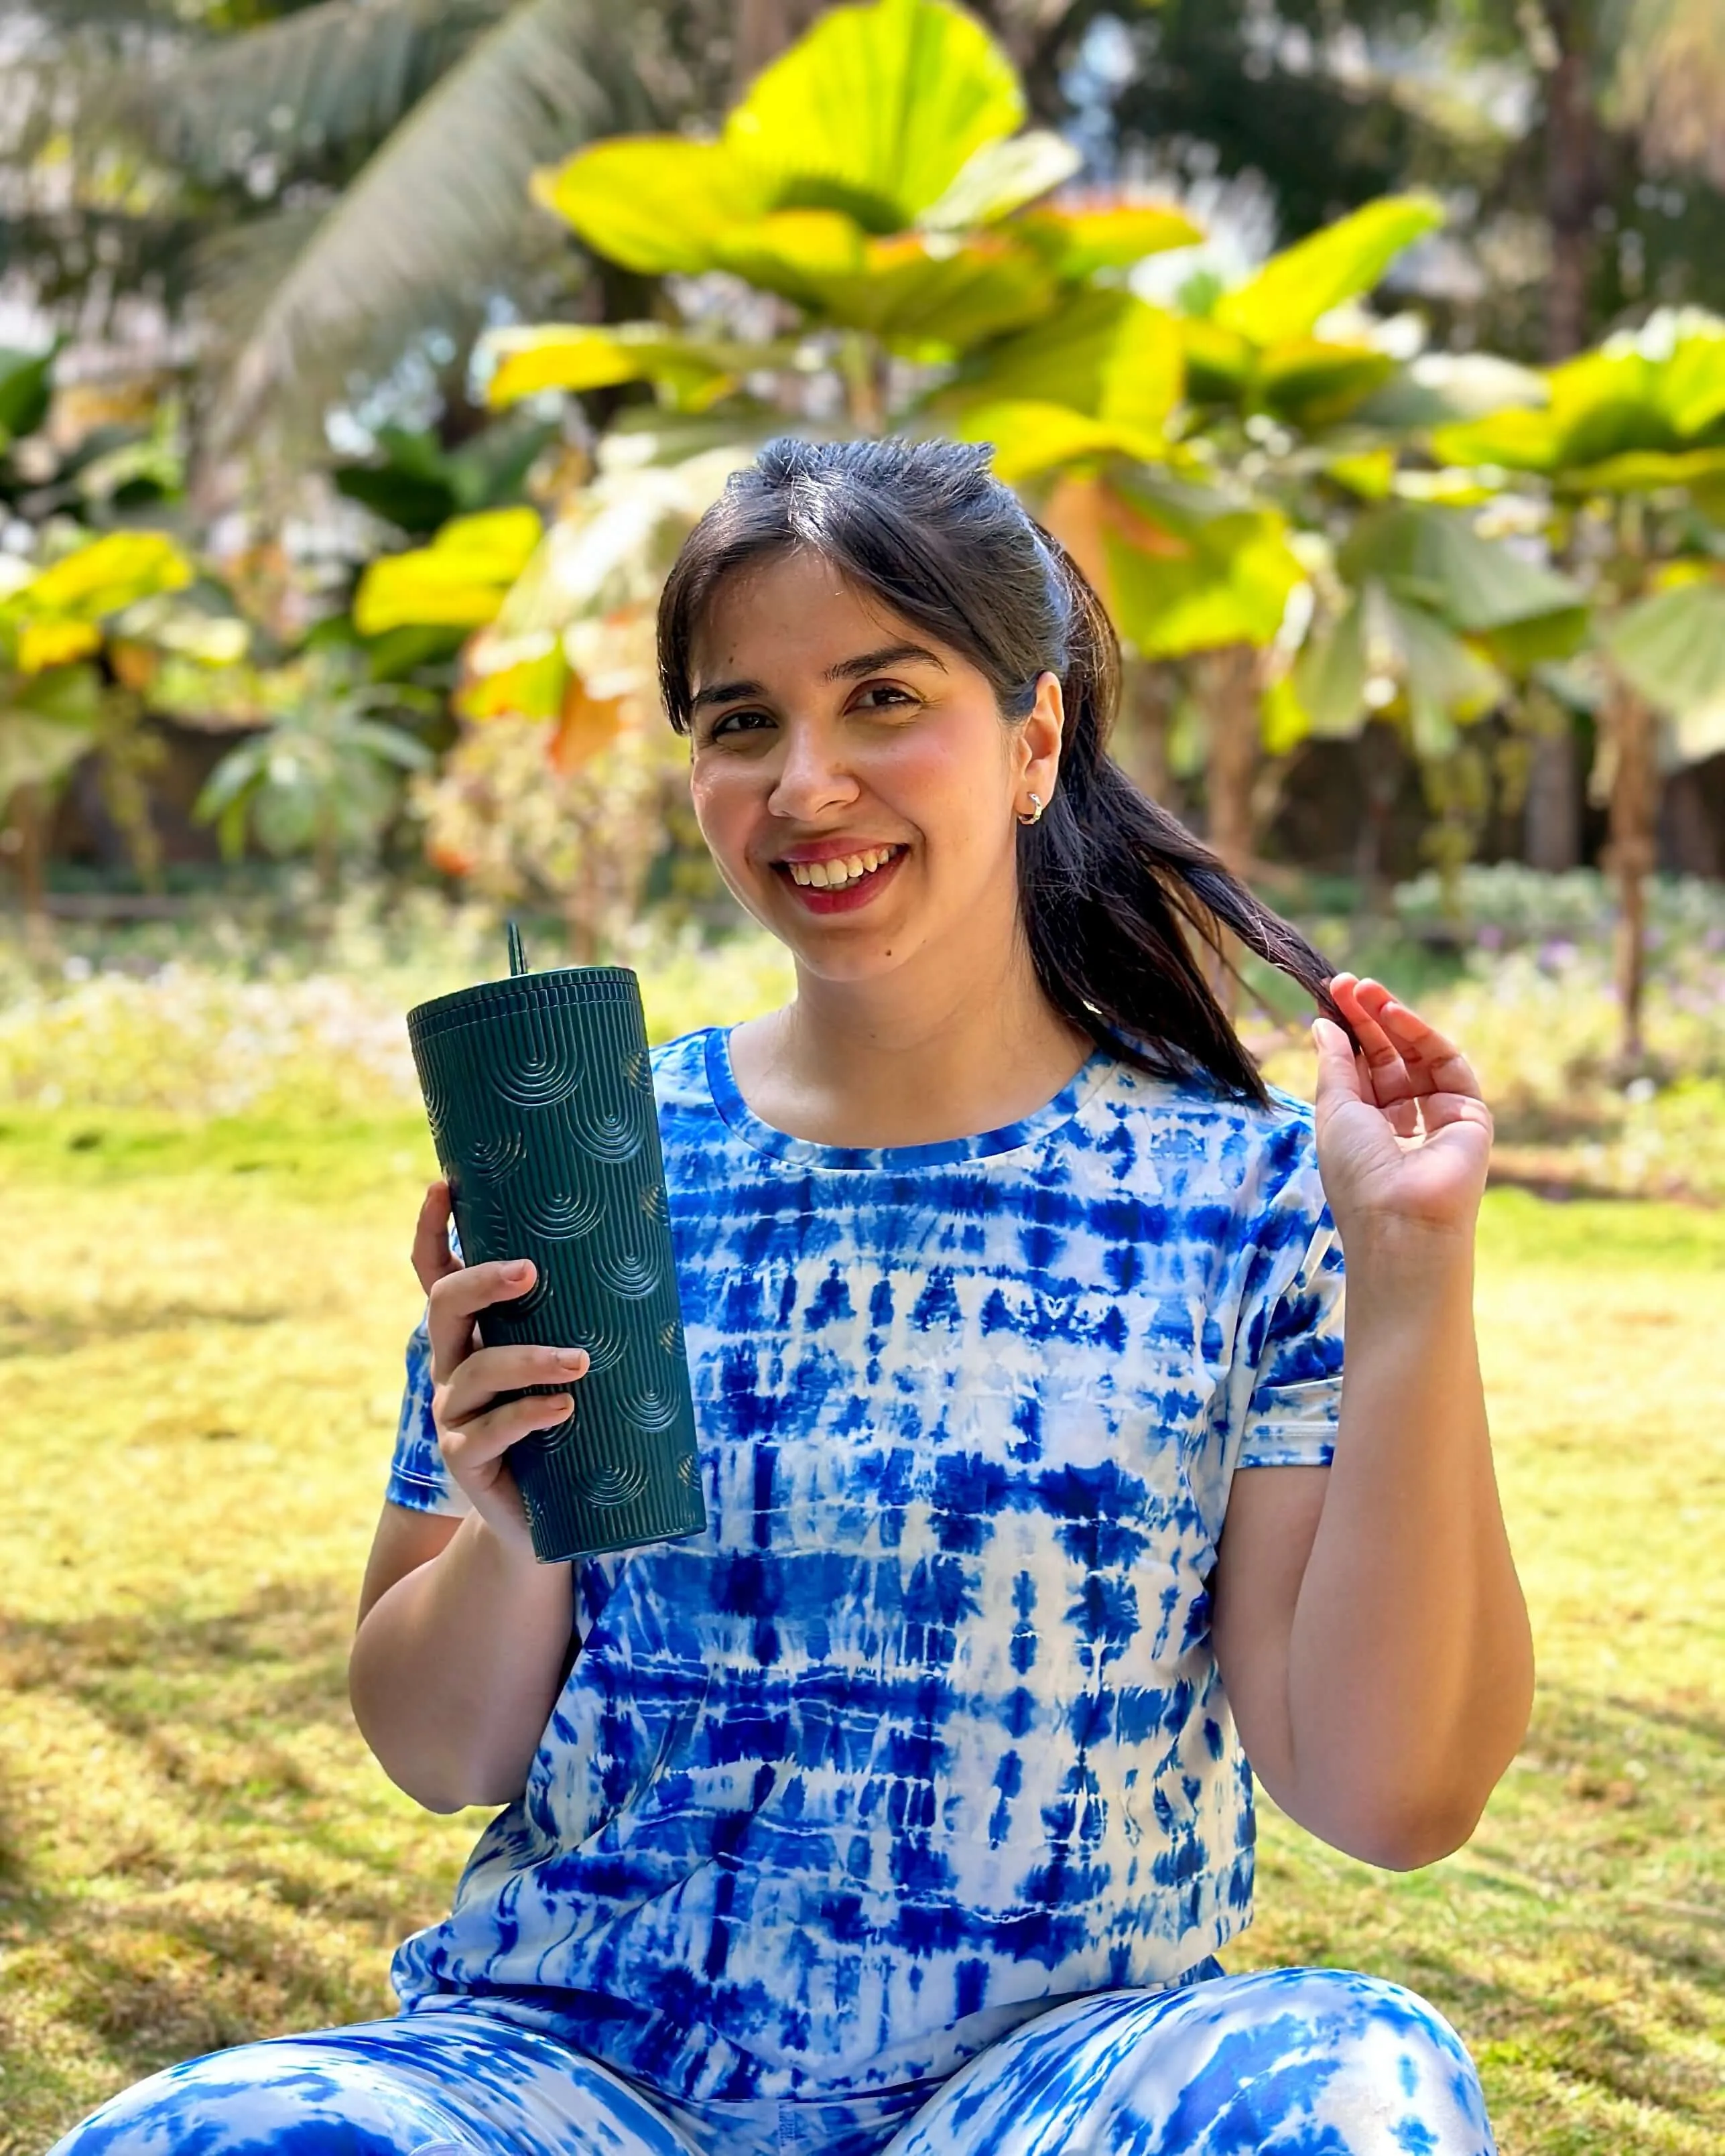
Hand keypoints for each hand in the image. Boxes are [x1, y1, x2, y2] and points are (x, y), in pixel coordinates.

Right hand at [411, 1181, 587, 1559]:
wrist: (550, 1518)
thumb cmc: (570, 1426)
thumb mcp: (569, 1367)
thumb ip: (583, 1321)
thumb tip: (645, 1253)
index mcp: (471, 1333)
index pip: (435, 1272)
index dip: (433, 1229)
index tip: (442, 1184)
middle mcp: (452, 1365)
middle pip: (444, 1306)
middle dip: (483, 1281)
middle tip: (531, 1270)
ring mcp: (453, 1413)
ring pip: (477, 1370)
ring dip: (529, 1359)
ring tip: (580, 1360)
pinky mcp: (465, 1459)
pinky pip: (490, 1430)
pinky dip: (529, 1415)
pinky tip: (564, 1409)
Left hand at [1311, 976, 1493, 1247]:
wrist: (1401, 1218)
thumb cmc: (1358, 1172)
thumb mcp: (1334, 1110)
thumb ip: (1335, 1064)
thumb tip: (1323, 1024)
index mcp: (1365, 1130)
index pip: (1359, 1069)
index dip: (1347, 1032)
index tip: (1330, 996)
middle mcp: (1401, 1123)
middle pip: (1387, 1059)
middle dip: (1367, 1020)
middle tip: (1348, 984)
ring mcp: (1436, 1118)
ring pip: (1417, 1057)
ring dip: (1393, 1020)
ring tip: (1368, 990)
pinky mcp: (1469, 1114)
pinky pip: (1447, 1065)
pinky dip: (1423, 1036)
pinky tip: (1395, 1014)